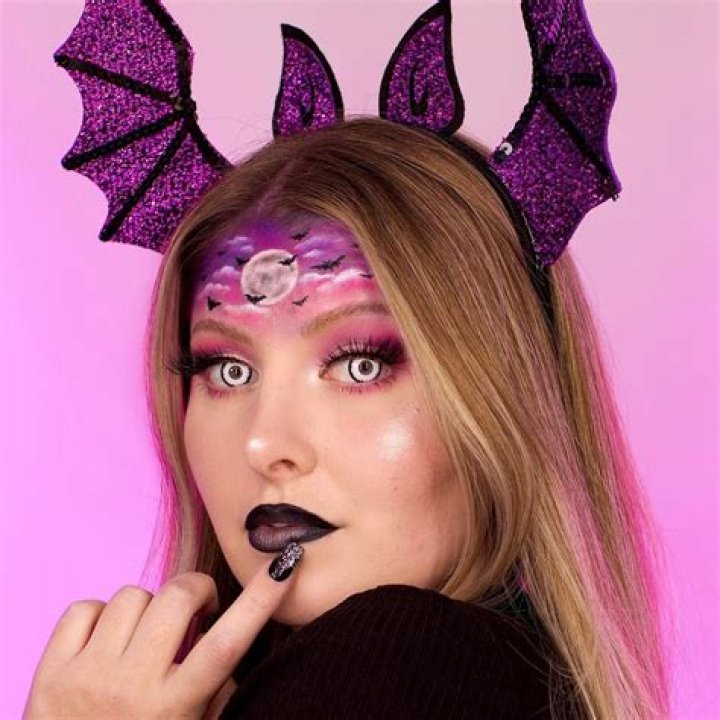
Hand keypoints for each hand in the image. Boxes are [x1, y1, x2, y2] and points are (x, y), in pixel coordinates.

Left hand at [23, 546, 302, 718]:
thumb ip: (216, 695)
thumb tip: (227, 640)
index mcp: (174, 708)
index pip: (226, 644)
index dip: (260, 600)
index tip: (283, 563)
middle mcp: (131, 687)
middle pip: (176, 598)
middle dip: (195, 589)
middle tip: (199, 608)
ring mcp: (87, 676)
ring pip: (132, 595)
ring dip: (148, 605)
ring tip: (146, 634)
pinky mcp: (49, 672)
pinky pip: (84, 608)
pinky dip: (100, 613)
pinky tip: (107, 639)